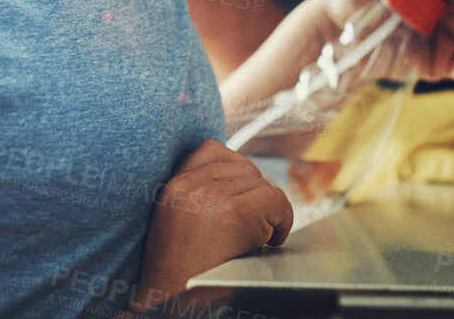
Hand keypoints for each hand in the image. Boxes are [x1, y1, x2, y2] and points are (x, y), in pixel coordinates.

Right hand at [131, 140, 292, 311]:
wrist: (171, 303)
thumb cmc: (179, 275)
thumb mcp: (176, 222)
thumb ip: (198, 195)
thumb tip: (241, 180)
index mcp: (172, 186)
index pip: (210, 150)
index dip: (235, 171)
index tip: (242, 195)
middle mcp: (189, 185)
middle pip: (243, 167)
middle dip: (254, 195)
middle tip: (253, 224)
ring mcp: (211, 196)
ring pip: (262, 185)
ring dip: (267, 212)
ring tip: (256, 239)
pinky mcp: (236, 213)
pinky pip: (277, 202)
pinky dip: (282, 222)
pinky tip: (271, 241)